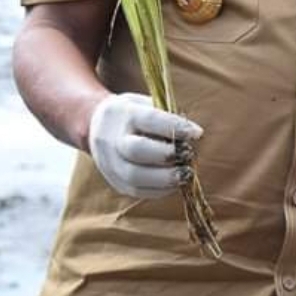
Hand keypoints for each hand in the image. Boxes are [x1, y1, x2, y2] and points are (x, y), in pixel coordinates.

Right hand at [87, 93, 202, 198]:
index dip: (175, 127)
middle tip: (189, 155)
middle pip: (136, 150)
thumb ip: (168, 117)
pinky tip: (176, 184)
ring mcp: (109, 163)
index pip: (150, 119)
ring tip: (186, 174)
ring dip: (165, 178)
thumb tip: (194, 135)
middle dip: (167, 155)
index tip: (197, 133)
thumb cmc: (134, 115)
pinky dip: (160, 190)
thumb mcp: (147, 104)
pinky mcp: (114, 181)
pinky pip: (137, 190)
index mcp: (124, 113)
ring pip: (134, 176)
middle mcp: (112, 139)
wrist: (98, 127)